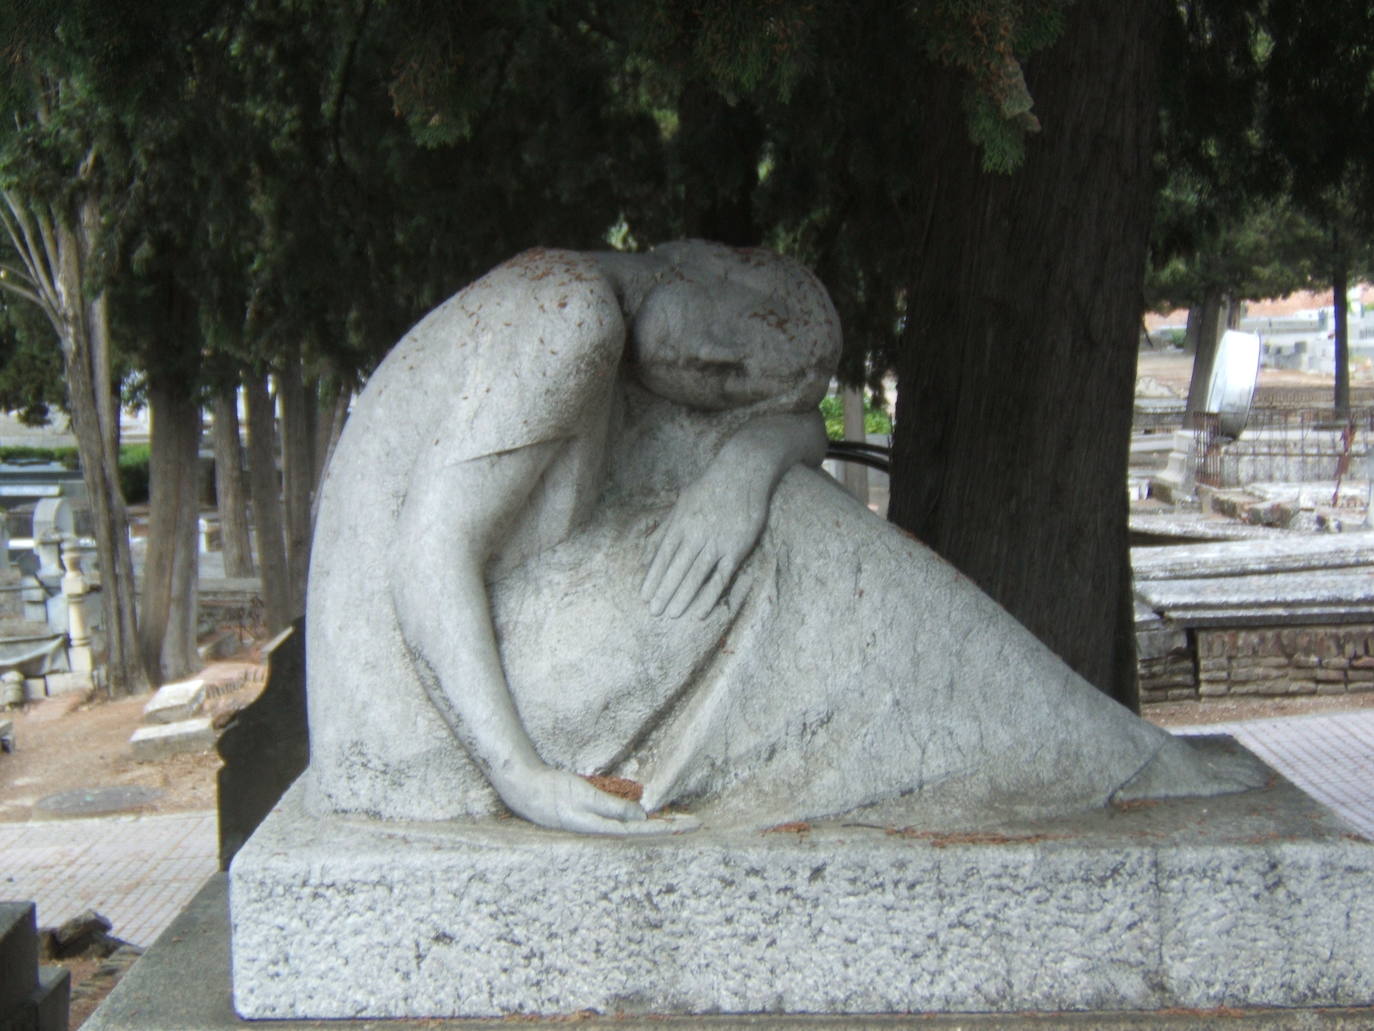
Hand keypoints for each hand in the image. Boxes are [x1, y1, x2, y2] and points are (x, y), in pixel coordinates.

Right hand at [492, 762, 685, 835]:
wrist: (524, 790)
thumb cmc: (552, 791)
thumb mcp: (583, 796)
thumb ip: (611, 808)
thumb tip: (641, 819)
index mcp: (600, 830)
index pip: (642, 832)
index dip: (667, 827)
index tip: (689, 824)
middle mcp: (602, 831)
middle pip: (643, 832)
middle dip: (669, 827)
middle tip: (696, 823)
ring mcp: (597, 826)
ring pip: (635, 828)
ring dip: (658, 824)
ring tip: (681, 820)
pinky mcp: (593, 817)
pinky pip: (624, 821)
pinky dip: (641, 819)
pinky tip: (652, 817)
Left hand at [641, 463, 767, 618]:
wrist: (743, 472)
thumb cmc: (710, 487)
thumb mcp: (682, 503)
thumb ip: (665, 528)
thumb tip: (647, 551)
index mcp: (681, 523)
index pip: (662, 556)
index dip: (653, 578)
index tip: (644, 596)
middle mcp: (695, 535)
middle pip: (676, 569)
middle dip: (664, 592)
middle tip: (654, 612)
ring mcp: (716, 542)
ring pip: (695, 576)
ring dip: (682, 597)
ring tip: (672, 615)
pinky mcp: (736, 549)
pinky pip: (720, 577)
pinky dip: (709, 596)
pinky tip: (700, 611)